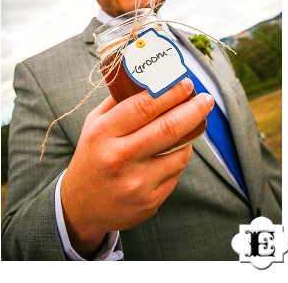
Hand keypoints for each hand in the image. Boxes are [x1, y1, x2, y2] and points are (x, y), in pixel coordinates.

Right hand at [60, 77, 212, 257]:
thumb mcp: (93, 127)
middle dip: (193, 110)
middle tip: (206, 99)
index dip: (170, 93)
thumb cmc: (91, 159)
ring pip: (179, 153)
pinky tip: (169, 156)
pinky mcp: (150, 200)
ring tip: (186, 129)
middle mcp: (119, 157)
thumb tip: (149, 82)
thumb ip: (117, 104)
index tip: (186, 84)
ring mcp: (136, 181)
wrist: (81, 206)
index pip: (143, 107)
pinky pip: (176, 174)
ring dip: (188, 138)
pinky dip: (176, 160)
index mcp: (103, 134)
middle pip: (169, 128)